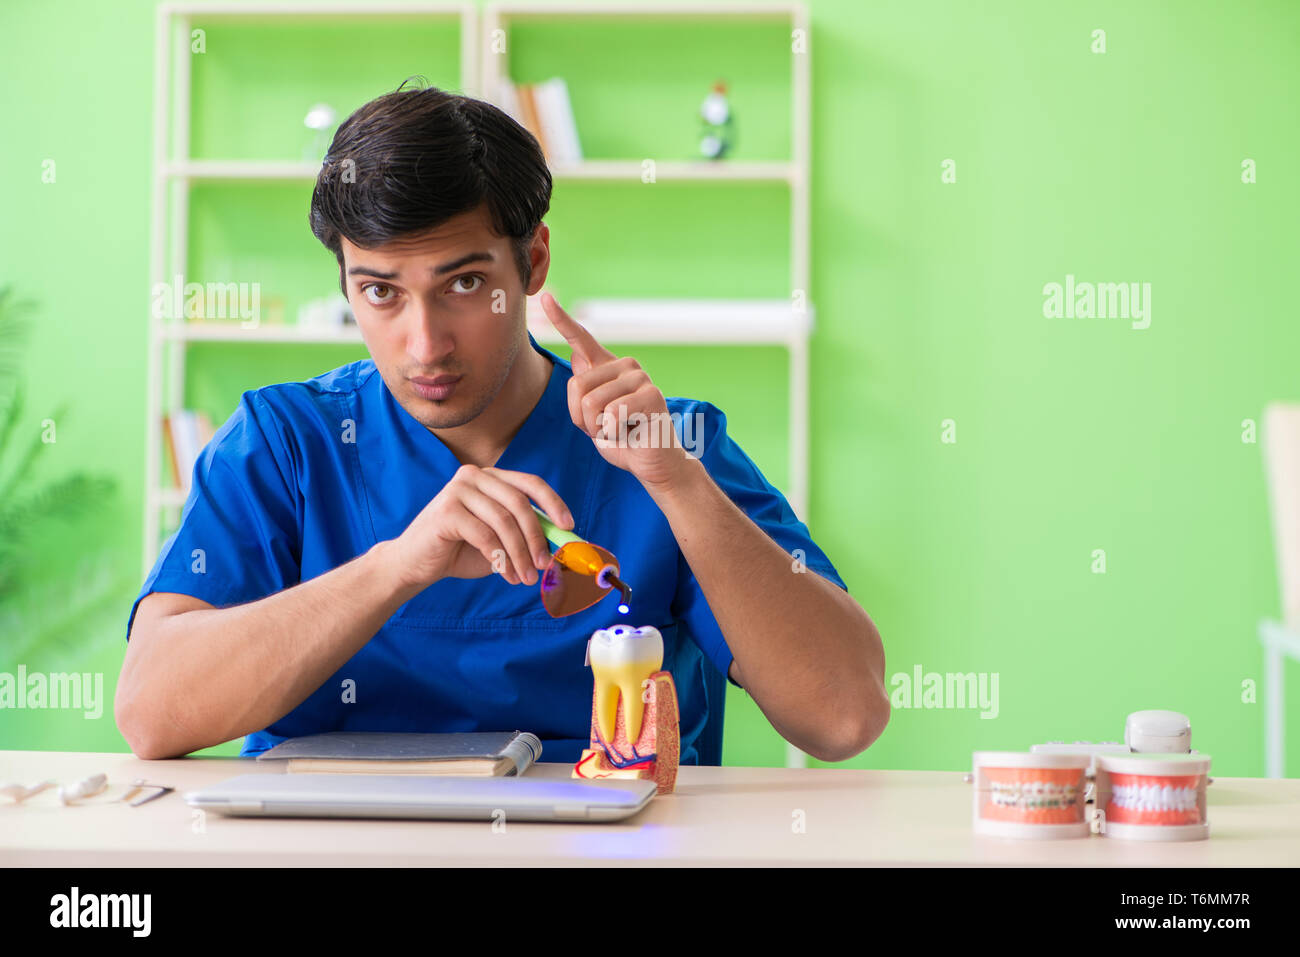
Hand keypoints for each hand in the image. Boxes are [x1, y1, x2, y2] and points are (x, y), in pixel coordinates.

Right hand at [390, 465, 573, 590]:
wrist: (415, 564)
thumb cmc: (460, 552)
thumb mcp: (500, 542)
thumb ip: (526, 537)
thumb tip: (562, 544)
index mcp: (491, 478)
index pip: (530, 483)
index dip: (553, 503)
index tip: (568, 527)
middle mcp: (474, 476)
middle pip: (519, 503)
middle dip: (537, 537)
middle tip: (545, 565)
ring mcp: (457, 490)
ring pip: (503, 522)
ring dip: (520, 554)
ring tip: (526, 578)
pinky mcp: (446, 510)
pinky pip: (484, 535)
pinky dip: (500, 558)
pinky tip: (506, 574)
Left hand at [541, 292, 693, 491]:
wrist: (652, 463)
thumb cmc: (622, 440)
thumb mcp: (593, 417)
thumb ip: (585, 392)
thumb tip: (578, 358)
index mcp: (608, 368)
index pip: (581, 338)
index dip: (561, 319)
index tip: (547, 298)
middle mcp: (625, 365)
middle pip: (577, 386)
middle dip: (583, 419)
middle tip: (606, 428)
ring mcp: (640, 377)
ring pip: (591, 403)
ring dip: (598, 429)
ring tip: (619, 431)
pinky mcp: (651, 395)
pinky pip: (612, 414)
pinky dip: (614, 433)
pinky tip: (631, 433)